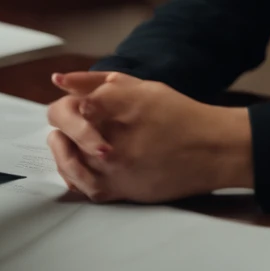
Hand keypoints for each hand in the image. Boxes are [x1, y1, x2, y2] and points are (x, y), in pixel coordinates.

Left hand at [46, 71, 253, 203]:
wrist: (210, 150)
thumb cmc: (179, 114)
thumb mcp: (140, 86)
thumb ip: (97, 82)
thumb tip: (59, 80)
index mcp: (115, 105)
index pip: (69, 104)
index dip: (69, 102)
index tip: (78, 104)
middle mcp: (110, 137)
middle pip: (64, 130)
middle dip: (64, 124)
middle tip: (72, 121)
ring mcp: (112, 167)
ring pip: (67, 160)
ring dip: (63, 149)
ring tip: (67, 141)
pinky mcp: (119, 190)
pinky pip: (81, 186)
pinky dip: (73, 175)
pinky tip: (78, 165)